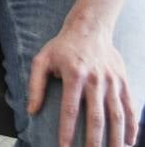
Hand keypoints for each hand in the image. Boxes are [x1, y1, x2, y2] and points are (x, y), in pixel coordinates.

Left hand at [28, 23, 136, 146]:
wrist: (90, 28)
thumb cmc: (62, 47)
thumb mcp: (42, 60)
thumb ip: (35, 85)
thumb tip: (31, 110)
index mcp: (74, 75)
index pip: (70, 109)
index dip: (67, 130)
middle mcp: (95, 80)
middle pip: (96, 116)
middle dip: (94, 140)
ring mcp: (112, 82)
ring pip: (117, 115)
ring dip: (116, 138)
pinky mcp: (123, 82)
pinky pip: (130, 107)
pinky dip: (132, 126)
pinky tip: (129, 142)